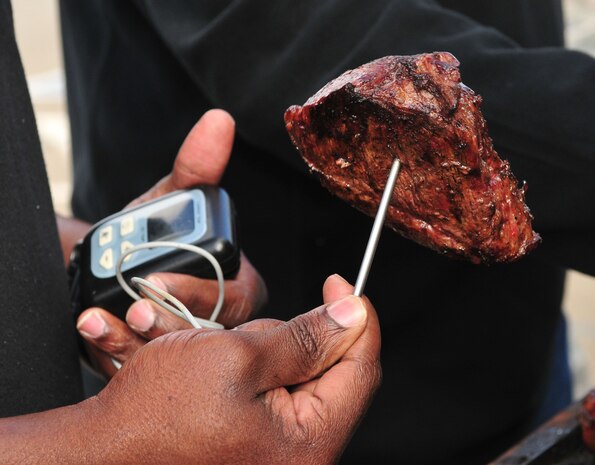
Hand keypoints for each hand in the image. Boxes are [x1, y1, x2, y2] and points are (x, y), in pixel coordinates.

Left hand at [77, 109, 266, 376]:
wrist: (111, 263)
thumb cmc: (151, 232)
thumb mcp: (173, 199)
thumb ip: (197, 168)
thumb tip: (217, 120)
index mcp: (241, 284)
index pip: (238, 297)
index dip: (201, 291)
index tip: (157, 277)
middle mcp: (222, 321)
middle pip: (208, 335)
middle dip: (168, 323)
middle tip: (134, 309)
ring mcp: (190, 348)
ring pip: (174, 358)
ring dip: (134, 341)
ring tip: (100, 318)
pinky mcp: (160, 365)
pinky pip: (143, 367)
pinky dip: (113, 350)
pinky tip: (92, 326)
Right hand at [93, 274, 380, 464]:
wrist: (103, 448)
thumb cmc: (159, 410)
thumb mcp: (237, 358)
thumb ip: (304, 337)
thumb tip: (352, 314)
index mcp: (307, 442)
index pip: (360, 368)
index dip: (355, 317)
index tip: (339, 284)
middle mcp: (296, 454)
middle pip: (322, 369)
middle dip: (284, 338)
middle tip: (239, 336)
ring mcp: (272, 447)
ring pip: (287, 372)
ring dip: (252, 350)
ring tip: (206, 355)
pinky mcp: (251, 437)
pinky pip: (262, 386)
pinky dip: (239, 365)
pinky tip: (205, 365)